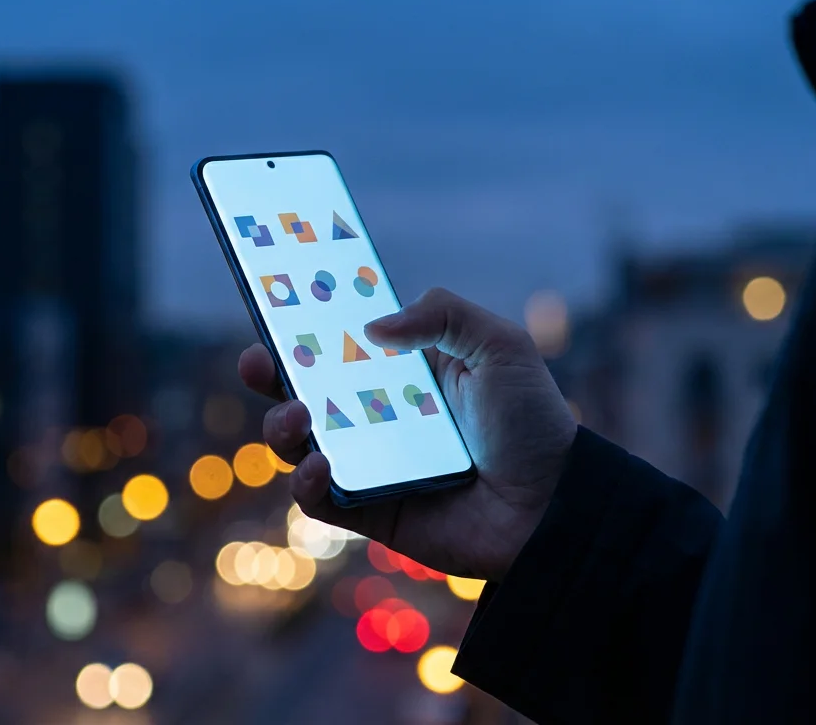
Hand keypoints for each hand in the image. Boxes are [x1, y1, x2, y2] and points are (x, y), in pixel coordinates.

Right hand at [239, 288, 577, 580]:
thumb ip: (442, 314)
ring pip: (299, 444)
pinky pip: (320, 499)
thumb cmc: (533, 422)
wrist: (555, 506)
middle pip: (303, 390)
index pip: (337, 341)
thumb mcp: (499, 346)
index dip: (300, 325)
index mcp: (402, 370)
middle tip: (260, 361)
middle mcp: (376, 414)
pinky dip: (306, 482)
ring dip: (281, 427)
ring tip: (296, 417)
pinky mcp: (370, 511)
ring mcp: (369, 463)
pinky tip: (317, 466)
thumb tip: (373, 325)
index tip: (273, 304)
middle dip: (271, 374)